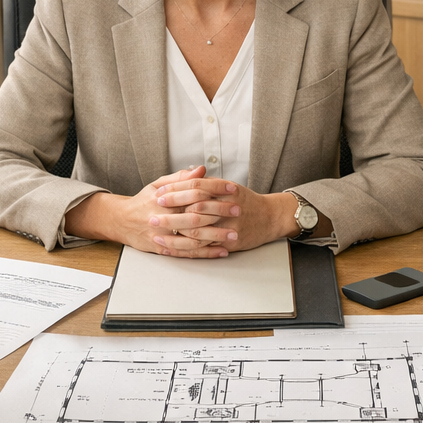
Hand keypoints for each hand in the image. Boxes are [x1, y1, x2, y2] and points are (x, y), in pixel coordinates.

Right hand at [65, 166, 237, 257]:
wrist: (121, 222)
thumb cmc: (143, 201)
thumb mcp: (157, 184)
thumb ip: (180, 178)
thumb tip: (202, 170)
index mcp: (164, 197)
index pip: (193, 190)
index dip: (214, 188)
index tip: (232, 188)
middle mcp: (163, 216)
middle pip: (195, 214)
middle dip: (218, 212)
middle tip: (238, 210)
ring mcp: (163, 235)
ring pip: (192, 236)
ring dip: (215, 237)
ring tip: (234, 235)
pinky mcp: (163, 249)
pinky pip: (187, 252)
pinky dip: (205, 253)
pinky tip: (220, 252)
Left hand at [151, 181, 322, 255]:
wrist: (270, 217)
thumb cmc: (246, 201)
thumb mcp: (228, 186)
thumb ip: (207, 182)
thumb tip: (188, 174)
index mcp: (225, 189)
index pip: (195, 187)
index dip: (175, 190)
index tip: (158, 195)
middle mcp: (228, 206)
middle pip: (194, 208)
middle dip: (171, 212)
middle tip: (152, 215)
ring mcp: (229, 225)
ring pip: (198, 230)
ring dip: (175, 233)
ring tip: (157, 234)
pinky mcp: (230, 242)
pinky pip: (206, 247)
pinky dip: (188, 249)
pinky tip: (174, 248)